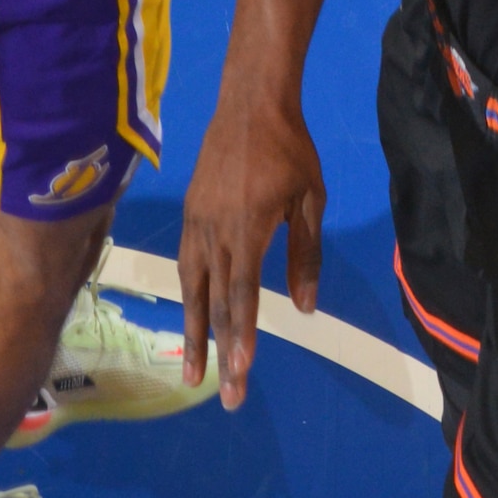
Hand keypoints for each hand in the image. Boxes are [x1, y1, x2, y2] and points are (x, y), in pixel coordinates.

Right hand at [174, 93, 324, 409]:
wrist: (251, 102)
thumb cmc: (289, 149)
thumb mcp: (311, 200)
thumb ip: (307, 254)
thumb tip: (306, 308)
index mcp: (247, 229)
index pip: (242, 295)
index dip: (241, 336)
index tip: (240, 371)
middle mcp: (214, 231)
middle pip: (214, 302)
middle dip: (218, 351)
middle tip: (224, 395)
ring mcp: (197, 221)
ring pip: (192, 287)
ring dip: (194, 331)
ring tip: (193, 370)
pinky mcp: (190, 212)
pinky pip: (186, 262)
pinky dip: (188, 295)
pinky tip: (191, 313)